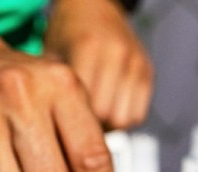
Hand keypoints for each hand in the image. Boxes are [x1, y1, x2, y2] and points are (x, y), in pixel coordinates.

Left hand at [44, 0, 153, 129]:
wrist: (93, 6)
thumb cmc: (67, 34)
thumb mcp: (50, 57)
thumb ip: (52, 91)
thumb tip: (50, 132)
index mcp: (87, 47)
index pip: (82, 106)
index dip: (70, 125)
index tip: (60, 132)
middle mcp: (116, 53)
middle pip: (105, 115)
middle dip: (89, 128)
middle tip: (74, 127)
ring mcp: (135, 63)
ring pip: (124, 119)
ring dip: (107, 126)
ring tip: (91, 119)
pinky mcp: (147, 72)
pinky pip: (137, 114)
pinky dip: (122, 119)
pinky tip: (107, 111)